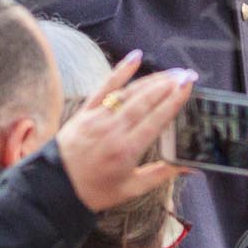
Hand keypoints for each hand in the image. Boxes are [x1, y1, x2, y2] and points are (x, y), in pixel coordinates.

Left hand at [54, 52, 193, 211]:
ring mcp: (98, 117)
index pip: (156, 120)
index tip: (188, 87)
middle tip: (187, 75)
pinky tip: (135, 57)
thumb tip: (190, 166)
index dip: (174, 101)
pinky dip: (120, 71)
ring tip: (172, 72)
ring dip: (152, 79)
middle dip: (168, 85)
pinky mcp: (86, 110)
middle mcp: (113, 130)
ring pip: (129, 92)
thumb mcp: (131, 189)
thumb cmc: (96, 190)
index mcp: (127, 150)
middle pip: (145, 101)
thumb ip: (161, 175)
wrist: (57, 185)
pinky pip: (105, 86)